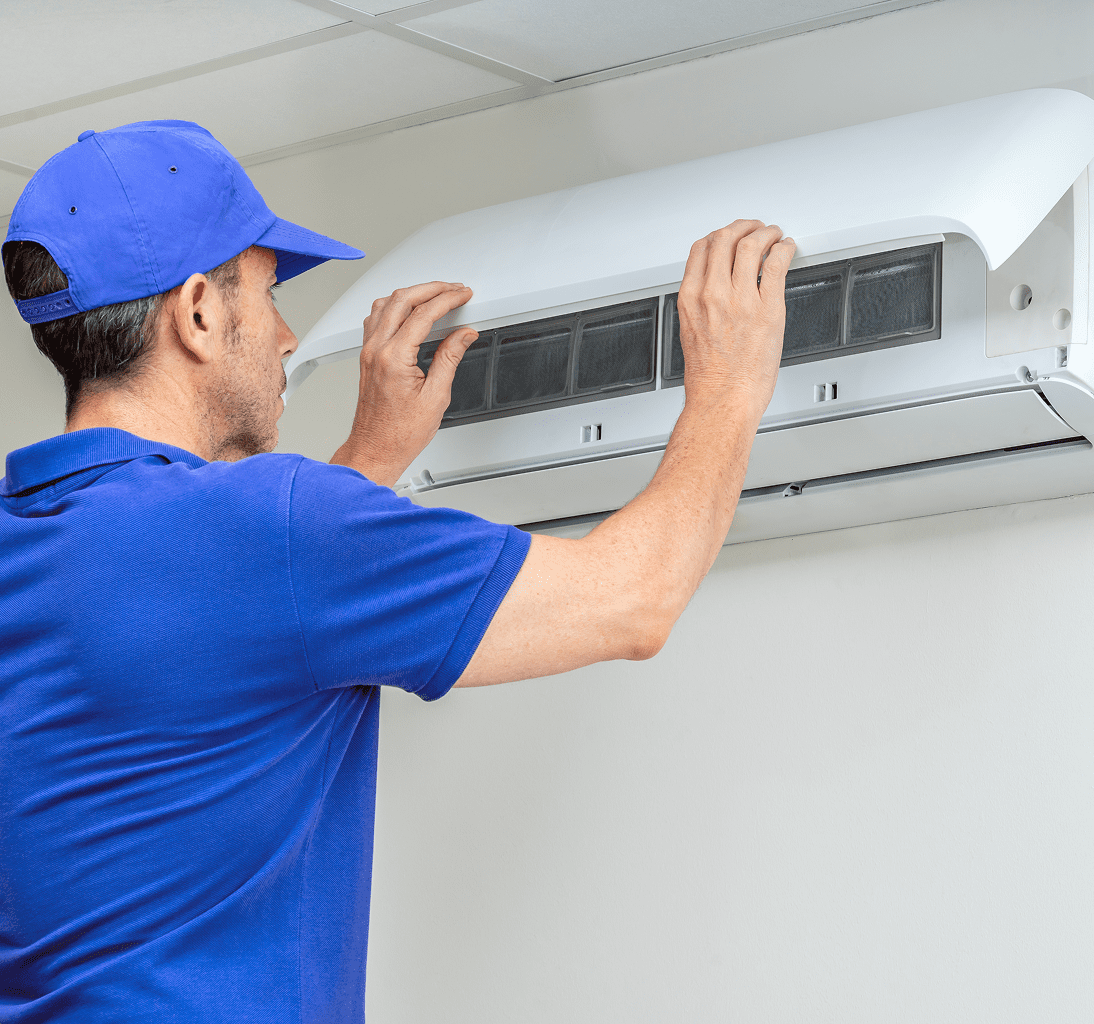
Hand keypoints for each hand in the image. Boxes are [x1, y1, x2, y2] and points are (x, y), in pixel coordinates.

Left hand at [330, 281, 476, 485]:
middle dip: (431, 288)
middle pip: (402, 300)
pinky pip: (376, 318)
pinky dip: (395, 306)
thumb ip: (450, 358)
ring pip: (386, 304)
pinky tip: (408, 310)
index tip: (462, 295)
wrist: (376, 449)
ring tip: (435, 294)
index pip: (423, 314)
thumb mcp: (436, 396)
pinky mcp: (366, 356)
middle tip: (454, 289)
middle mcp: (376, 350)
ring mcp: (368, 352)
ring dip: (412, 294)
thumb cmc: (400, 433)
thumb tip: (464, 335)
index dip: (447, 299)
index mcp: (394, 359)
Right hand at [677, 220, 795, 423]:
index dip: (718, 236)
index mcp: (690, 299)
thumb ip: (702, 306)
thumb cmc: (710, 378)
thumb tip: (717, 291)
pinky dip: (784, 249)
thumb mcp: (692, 333)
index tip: (730, 236)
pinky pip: (777, 264)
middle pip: (725, 239)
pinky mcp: (768, 308)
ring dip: (766, 233)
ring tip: (775, 235)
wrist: (723, 399)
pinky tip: (787, 250)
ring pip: (751, 244)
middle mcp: (713, 294)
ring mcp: (741, 300)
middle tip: (756, 228)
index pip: (701, 249)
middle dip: (744, 227)